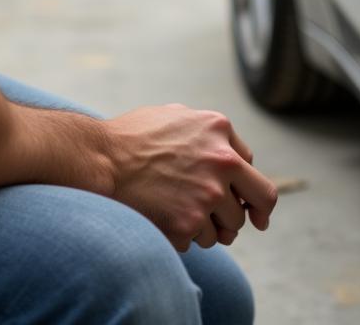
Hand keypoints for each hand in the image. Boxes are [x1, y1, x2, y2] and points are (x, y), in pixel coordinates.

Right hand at [105, 104, 274, 250]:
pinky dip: (183, 239)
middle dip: (249, 215)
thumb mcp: (178, 116)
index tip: (243, 203)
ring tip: (180, 217)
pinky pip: (196, 242)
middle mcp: (223, 162)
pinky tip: (163, 222)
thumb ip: (209, 133)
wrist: (98, 160)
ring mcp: (207, 195)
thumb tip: (233, 154)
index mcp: (221, 130)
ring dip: (209, 229)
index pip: (253, 169)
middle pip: (261, 201)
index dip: (246, 189)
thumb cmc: (131, 137)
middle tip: (235, 225)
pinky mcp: (187, 224)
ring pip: (227, 228)